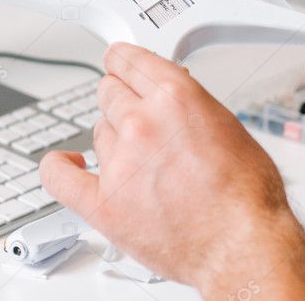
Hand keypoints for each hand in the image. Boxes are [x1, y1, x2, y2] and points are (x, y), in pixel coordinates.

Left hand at [40, 43, 304, 299]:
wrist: (242, 246)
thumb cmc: (246, 195)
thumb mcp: (227, 125)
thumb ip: (190, 105)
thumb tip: (171, 100)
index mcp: (175, 97)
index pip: (126, 59)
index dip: (122, 62)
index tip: (118, 65)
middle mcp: (141, 123)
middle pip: (108, 92)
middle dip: (122, 101)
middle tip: (138, 120)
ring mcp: (118, 162)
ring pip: (96, 131)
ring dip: (112, 139)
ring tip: (138, 160)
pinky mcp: (102, 203)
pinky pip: (58, 176)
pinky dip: (59, 167)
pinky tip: (68, 164)